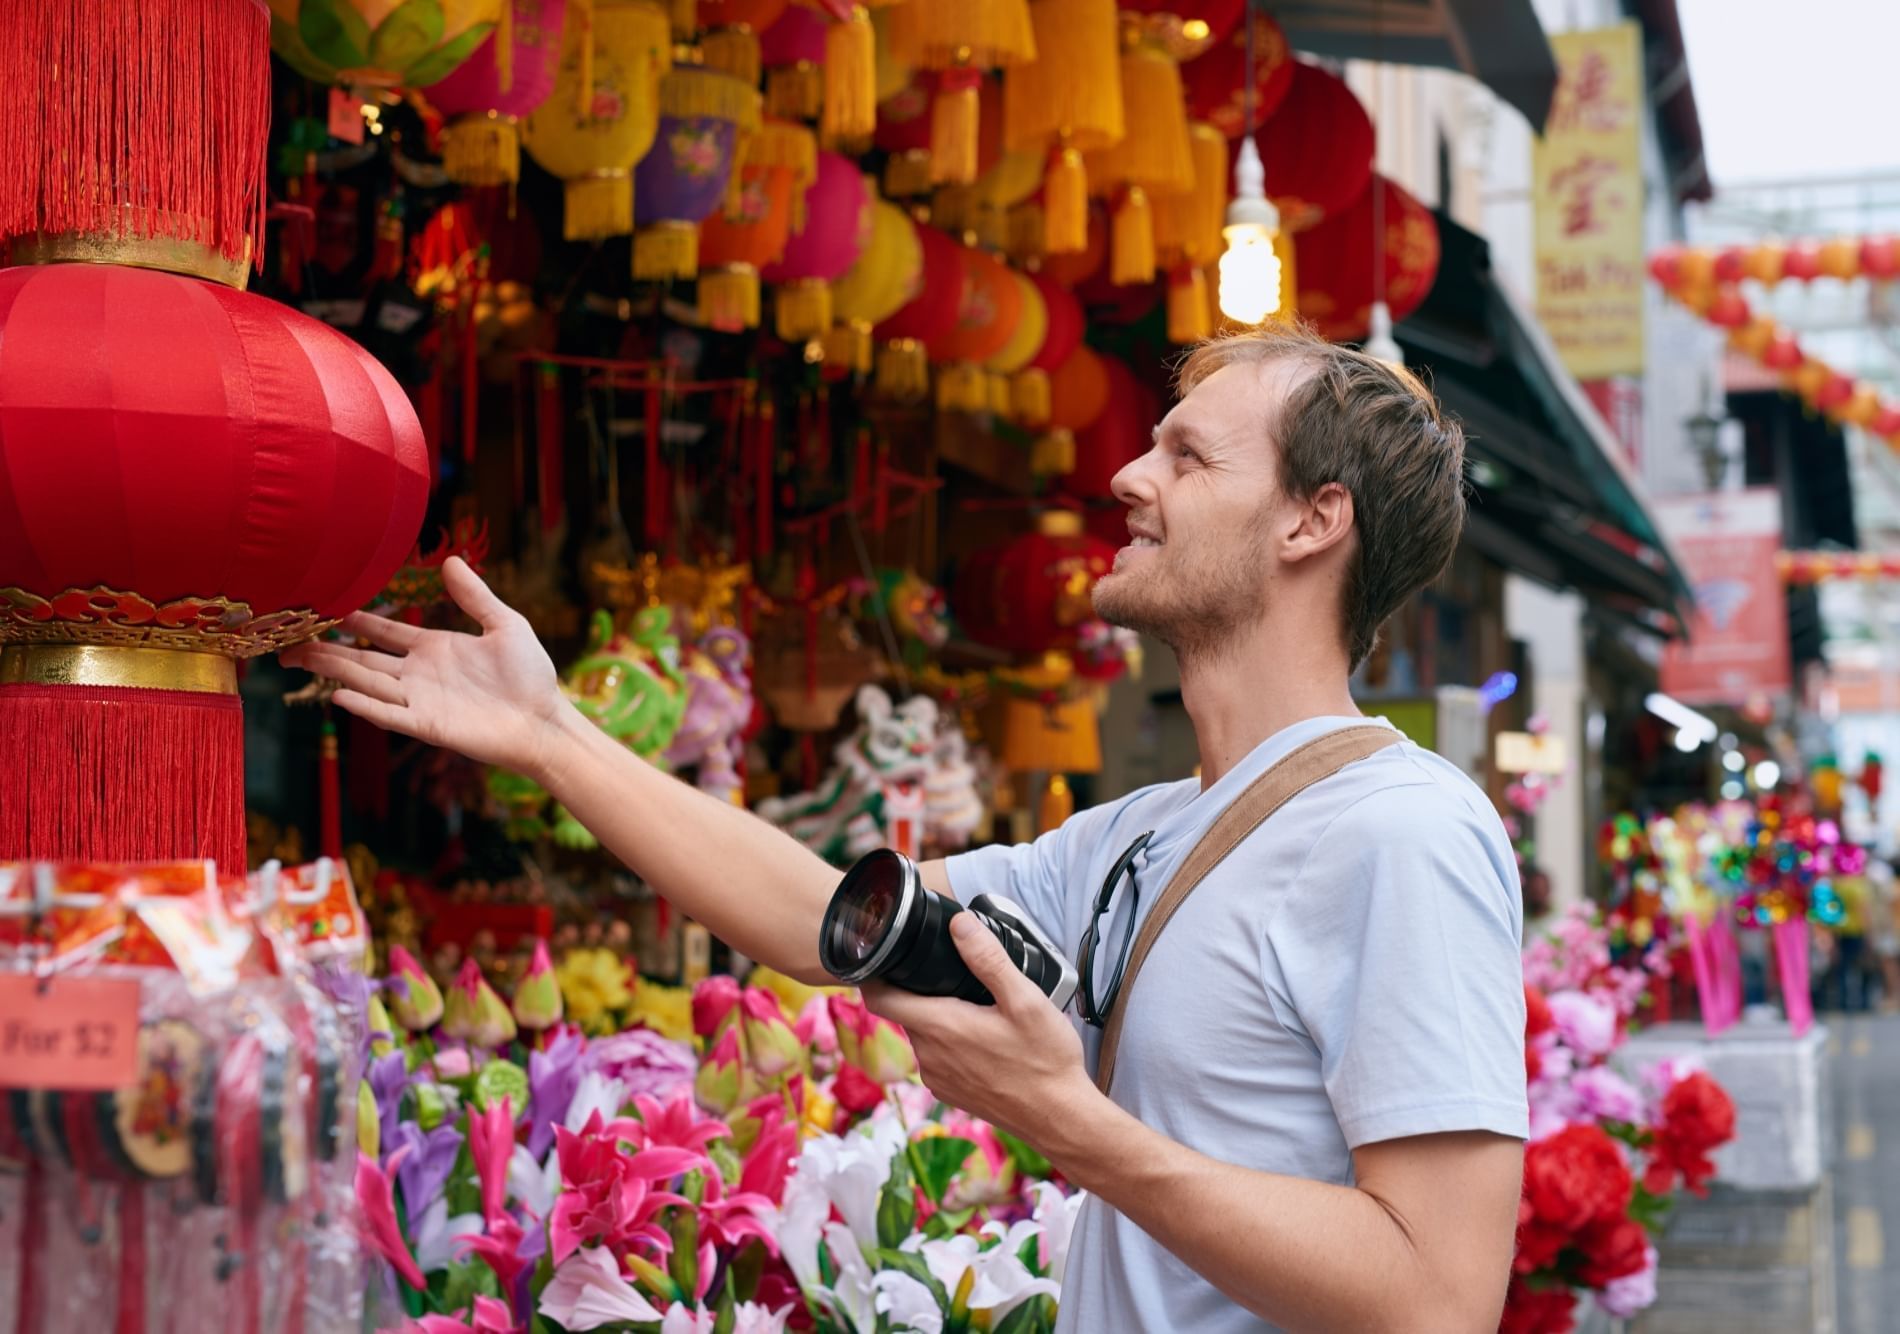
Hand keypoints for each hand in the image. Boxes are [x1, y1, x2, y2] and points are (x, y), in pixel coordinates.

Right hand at [280, 557, 570, 778]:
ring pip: (366, 682)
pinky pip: (389, 715)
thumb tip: (452, 561)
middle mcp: (419, 674)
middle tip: (287, 637)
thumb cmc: (530, 676)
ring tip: (297, 657)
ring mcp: (420, 701)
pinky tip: (338, 694)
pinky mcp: (427, 726)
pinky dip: (364, 705)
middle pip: (362, 658)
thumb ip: (475, 596)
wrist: (544, 720)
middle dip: (325, 648)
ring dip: (333, 671)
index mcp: (434, 648)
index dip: (356, 620)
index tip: (326, 606)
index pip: (384, 632)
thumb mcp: (505, 626)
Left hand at [864, 912, 1097, 1145]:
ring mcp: (938, 1079)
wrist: (1060, 1118)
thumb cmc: (1045, 1061)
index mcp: (940, 1027)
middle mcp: (929, 1056)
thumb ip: (988, 959)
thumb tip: (959, 925)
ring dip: (940, 1017)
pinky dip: (951, 1043)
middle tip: (953, 973)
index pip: (879, 998)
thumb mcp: (1025, 1000)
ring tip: (976, 1005)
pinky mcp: (951, 1093)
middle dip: (921, 990)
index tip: (884, 955)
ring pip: (923, 1034)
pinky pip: (938, 1057)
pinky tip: (984, 1038)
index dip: (873, 973)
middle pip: (905, 1011)